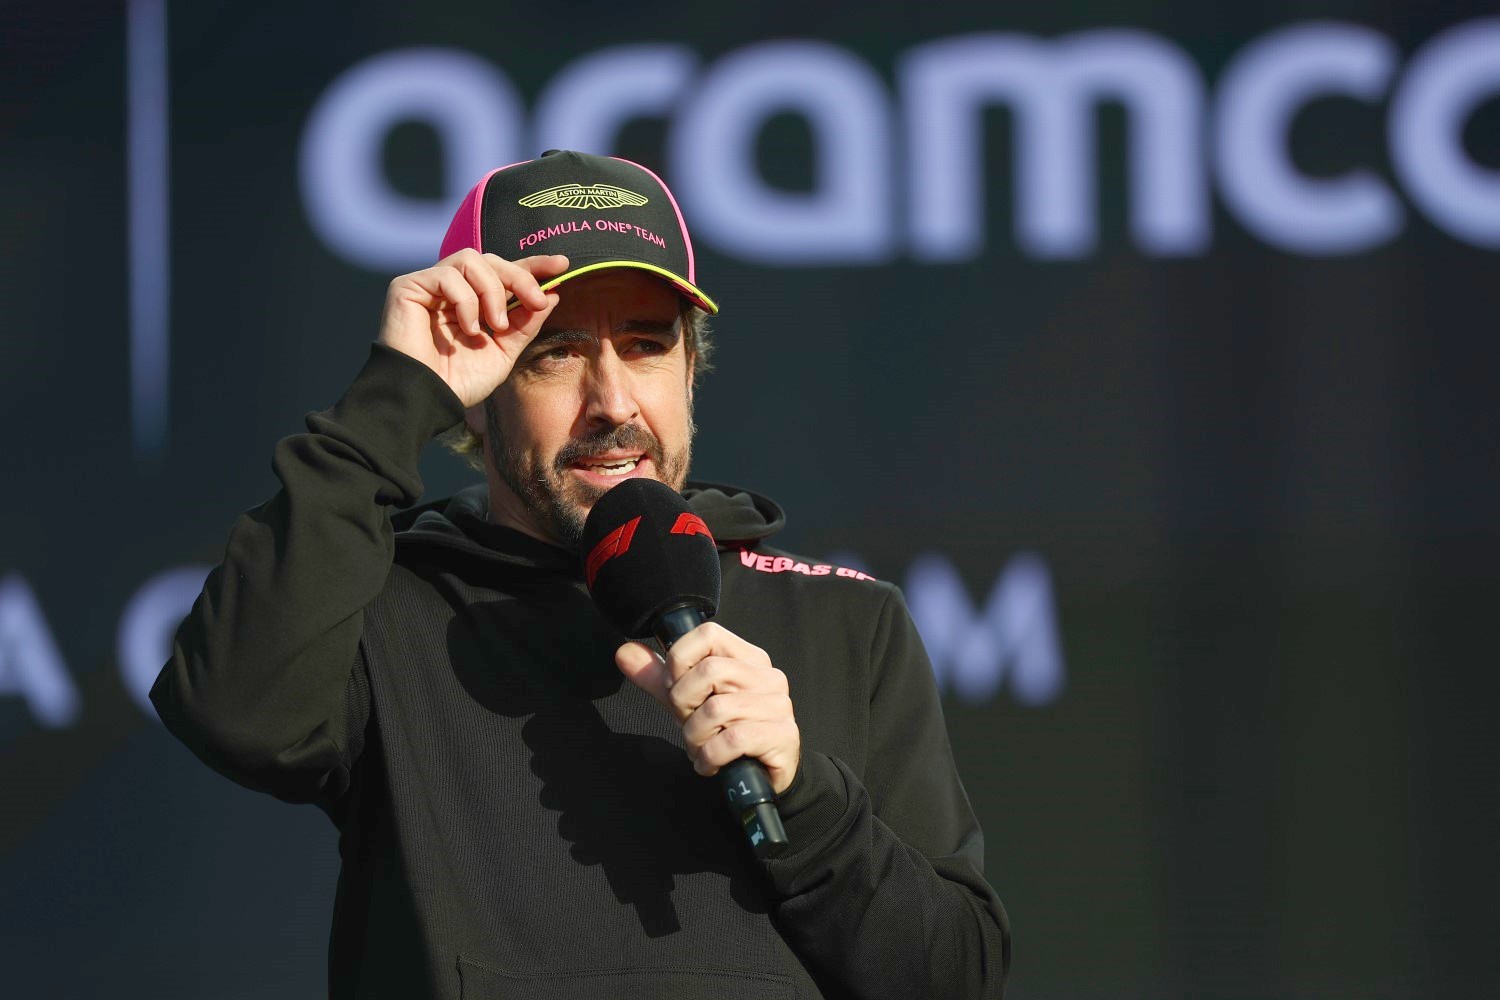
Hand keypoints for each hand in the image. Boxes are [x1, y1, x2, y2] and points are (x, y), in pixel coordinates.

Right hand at [377, 250, 569, 406]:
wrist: (427, 401)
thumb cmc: (459, 382)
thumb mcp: (504, 351)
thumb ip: (525, 323)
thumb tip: (552, 294)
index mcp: (471, 302)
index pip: (502, 273)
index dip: (531, 266)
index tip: (562, 265)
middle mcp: (449, 289)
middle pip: (490, 260)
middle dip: (520, 277)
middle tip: (536, 301)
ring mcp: (428, 285)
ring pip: (471, 260)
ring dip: (493, 291)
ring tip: (496, 325)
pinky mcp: (407, 287)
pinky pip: (446, 275)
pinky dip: (466, 300)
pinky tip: (468, 329)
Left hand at [616, 622, 800, 793]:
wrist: (760, 778)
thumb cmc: (725, 732)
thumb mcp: (687, 702)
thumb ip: (657, 677)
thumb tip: (625, 652)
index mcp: (748, 659)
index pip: (708, 634)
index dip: (680, 660)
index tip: (674, 687)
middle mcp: (768, 677)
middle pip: (709, 671)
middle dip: (683, 703)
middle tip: (687, 723)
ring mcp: (779, 706)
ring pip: (717, 709)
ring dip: (695, 737)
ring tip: (700, 747)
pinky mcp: (782, 735)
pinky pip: (732, 740)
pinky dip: (710, 757)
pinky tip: (711, 763)